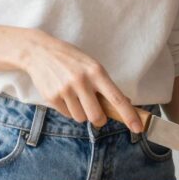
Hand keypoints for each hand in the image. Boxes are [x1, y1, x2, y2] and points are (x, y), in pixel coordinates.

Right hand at [19, 30, 143, 131]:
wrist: (40, 52)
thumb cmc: (71, 59)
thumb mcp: (92, 65)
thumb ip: (105, 85)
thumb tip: (125, 103)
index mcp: (96, 72)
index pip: (117, 98)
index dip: (129, 115)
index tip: (138, 128)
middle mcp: (81, 81)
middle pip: (97, 117)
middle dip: (99, 119)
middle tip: (97, 113)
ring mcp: (65, 90)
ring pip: (81, 118)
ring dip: (82, 113)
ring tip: (76, 97)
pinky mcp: (52, 97)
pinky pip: (67, 115)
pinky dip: (69, 110)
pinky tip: (65, 95)